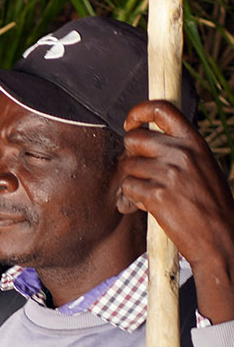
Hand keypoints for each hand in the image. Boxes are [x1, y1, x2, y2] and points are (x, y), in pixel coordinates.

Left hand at [120, 101, 233, 323]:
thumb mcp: (202, 166)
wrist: (220, 236)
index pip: (162, 109)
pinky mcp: (156, 195)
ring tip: (151, 193)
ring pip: (127, 166)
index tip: (131, 122)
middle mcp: (182, 153)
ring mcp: (168, 173)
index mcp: (195, 142)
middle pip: (133, 139)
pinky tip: (149, 206)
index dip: (139, 111)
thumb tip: (143, 138)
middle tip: (141, 171)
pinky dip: (131, 199)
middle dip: (130, 155)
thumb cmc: (209, 202)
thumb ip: (178, 150)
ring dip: (133, 181)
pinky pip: (127, 188)